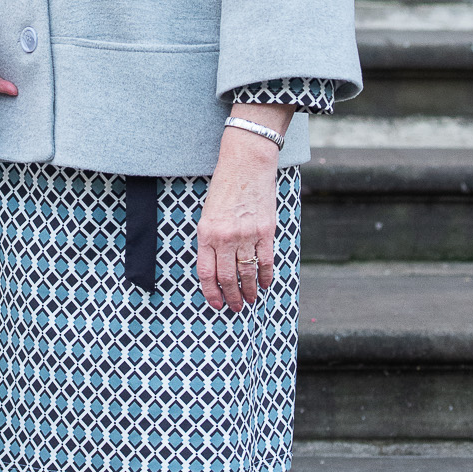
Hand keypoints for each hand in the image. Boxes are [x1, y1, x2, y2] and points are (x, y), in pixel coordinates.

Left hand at [196, 124, 282, 311]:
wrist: (246, 164)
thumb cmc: (225, 187)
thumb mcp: (208, 213)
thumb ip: (211, 239)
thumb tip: (217, 266)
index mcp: (206, 233)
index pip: (206, 272)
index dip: (211, 292)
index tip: (216, 304)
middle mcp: (225, 237)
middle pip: (227, 277)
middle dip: (231, 297)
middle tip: (235, 307)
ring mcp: (246, 235)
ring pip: (247, 273)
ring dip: (249, 291)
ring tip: (251, 300)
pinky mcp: (265, 231)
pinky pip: (266, 260)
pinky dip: (266, 276)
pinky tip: (265, 284)